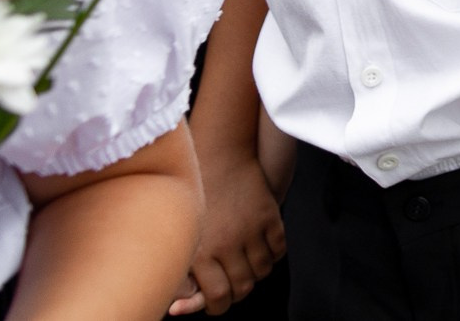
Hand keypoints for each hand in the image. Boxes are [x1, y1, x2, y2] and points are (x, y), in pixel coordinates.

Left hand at [168, 154, 283, 314]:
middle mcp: (227, 244)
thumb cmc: (191, 196)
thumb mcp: (180, 238)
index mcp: (200, 252)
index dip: (217, 306)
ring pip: (263, 270)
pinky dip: (273, 253)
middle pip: (243, 287)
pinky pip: (279, 249)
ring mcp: (251, 230)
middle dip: (238, 291)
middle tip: (231, 285)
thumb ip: (183, 273)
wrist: (217, 154)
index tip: (215, 302)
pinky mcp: (269, 215)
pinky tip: (261, 248)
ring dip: (256, 272)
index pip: (216, 298)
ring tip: (246, 265)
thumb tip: (180, 307)